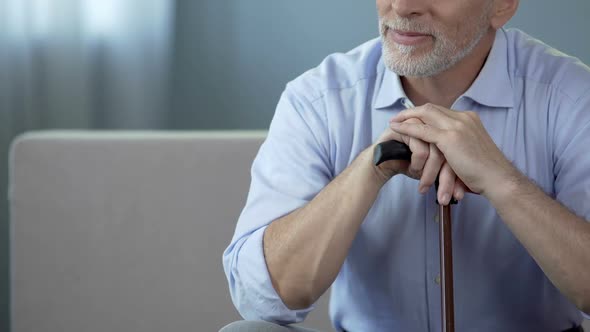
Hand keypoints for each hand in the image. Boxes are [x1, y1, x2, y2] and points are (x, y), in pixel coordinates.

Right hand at [371, 117, 467, 203]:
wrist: (379, 166)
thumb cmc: (406, 165)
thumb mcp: (432, 169)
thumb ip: (447, 168)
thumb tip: (463, 186)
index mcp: (443, 132)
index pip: (458, 153)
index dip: (458, 176)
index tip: (459, 196)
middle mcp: (433, 125)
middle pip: (450, 151)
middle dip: (448, 178)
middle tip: (445, 197)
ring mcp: (420, 125)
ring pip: (436, 151)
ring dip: (431, 173)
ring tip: (424, 187)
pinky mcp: (405, 129)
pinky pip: (421, 150)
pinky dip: (419, 164)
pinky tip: (414, 171)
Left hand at [389, 103, 517, 195]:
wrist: (498, 179)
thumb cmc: (486, 172)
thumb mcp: (471, 151)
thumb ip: (459, 145)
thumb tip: (445, 151)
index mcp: (470, 120)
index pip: (442, 111)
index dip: (425, 113)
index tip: (412, 117)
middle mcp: (464, 118)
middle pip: (432, 108)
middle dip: (412, 111)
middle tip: (398, 117)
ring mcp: (457, 126)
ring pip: (426, 114)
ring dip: (407, 117)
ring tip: (393, 122)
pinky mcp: (450, 138)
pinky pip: (422, 129)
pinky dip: (407, 128)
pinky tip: (396, 129)